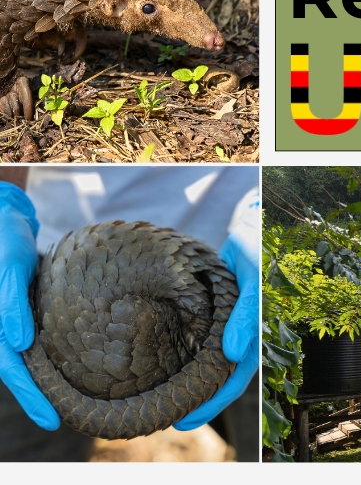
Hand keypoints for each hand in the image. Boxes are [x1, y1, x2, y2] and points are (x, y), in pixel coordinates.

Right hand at [0, 183, 59, 430]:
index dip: (31, 396)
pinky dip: (47, 358)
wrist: (5, 222)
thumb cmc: (5, 243)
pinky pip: (34, 341)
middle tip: (62, 421)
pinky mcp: (24, 311)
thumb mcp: (9, 267)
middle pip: (20, 371)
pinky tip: (69, 366)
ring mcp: (10, 321)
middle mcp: (1, 328)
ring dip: (44, 381)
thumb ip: (10, 304)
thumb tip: (20, 343)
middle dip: (39, 398)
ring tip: (71, 401)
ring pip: (26, 360)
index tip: (52, 420)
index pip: (11, 369)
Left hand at [174, 224, 259, 430]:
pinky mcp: (213, 312)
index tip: (188, 419)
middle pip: (222, 375)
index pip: (237, 375)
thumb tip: (231, 355)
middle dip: (201, 400)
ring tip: (166, 400)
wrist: (250, 223)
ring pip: (210, 362)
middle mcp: (242, 331)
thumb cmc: (255, 247)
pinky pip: (201, 340)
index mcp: (256, 329)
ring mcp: (227, 323)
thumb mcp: (252, 276)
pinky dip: (187, 357)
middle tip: (173, 420)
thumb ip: (244, 314)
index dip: (215, 400)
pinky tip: (169, 364)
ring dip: (192, 382)